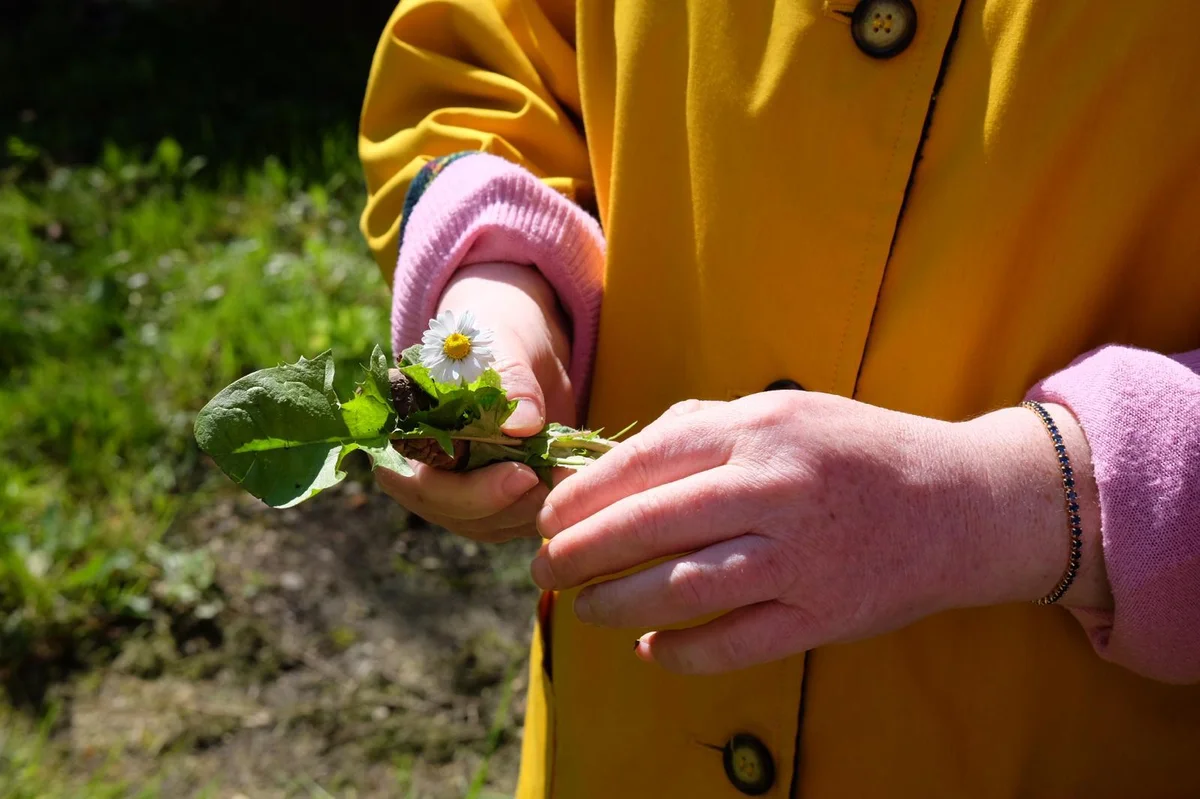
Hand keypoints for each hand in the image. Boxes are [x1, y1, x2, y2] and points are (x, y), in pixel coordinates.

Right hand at [377, 261, 574, 541]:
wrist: (523, 342)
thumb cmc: (498, 332)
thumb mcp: (505, 341)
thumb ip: (511, 377)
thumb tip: (522, 425)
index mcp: (407, 430)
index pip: (420, 484)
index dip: (467, 493)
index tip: (521, 476)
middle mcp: (427, 467)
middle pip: (457, 514)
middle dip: (509, 504)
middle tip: (555, 479)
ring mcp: (463, 487)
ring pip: (491, 524)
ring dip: (533, 508)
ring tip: (572, 473)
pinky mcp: (499, 496)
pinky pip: (518, 519)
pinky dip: (548, 506)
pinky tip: (575, 479)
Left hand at [531, 391, 1106, 673]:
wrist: (962, 502)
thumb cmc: (856, 452)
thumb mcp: (783, 411)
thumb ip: (701, 428)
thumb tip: (610, 464)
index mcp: (758, 429)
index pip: (643, 462)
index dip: (582, 496)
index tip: (546, 518)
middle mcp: (776, 488)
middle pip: (649, 526)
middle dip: (580, 553)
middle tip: (546, 570)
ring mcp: (802, 557)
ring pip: (682, 589)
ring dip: (618, 604)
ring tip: (586, 609)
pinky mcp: (825, 615)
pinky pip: (734, 643)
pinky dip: (681, 654)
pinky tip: (651, 650)